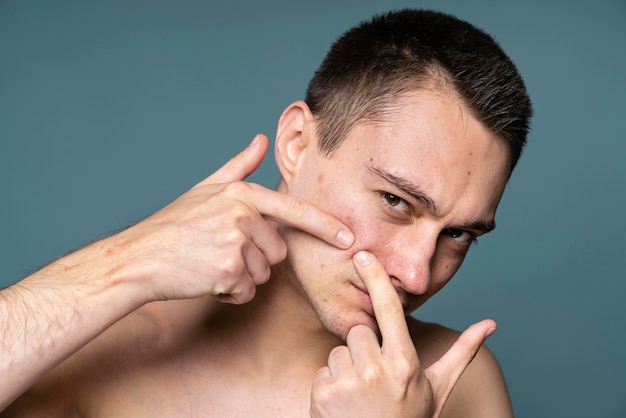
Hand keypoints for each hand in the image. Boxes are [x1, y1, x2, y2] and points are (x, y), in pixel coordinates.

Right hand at [109, 134, 353, 303]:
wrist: (139, 258)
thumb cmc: (172, 225)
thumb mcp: (207, 188)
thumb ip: (239, 166)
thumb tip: (261, 140)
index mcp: (243, 193)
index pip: (295, 210)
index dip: (325, 226)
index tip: (348, 237)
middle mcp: (243, 214)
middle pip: (278, 251)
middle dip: (256, 258)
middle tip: (221, 252)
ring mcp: (237, 241)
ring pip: (264, 273)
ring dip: (243, 277)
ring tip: (211, 264)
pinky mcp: (229, 269)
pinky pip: (247, 291)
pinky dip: (231, 292)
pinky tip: (207, 279)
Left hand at [310, 251, 495, 417]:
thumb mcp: (437, 388)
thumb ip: (461, 352)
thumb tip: (490, 324)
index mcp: (404, 364)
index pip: (389, 311)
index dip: (376, 280)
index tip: (364, 257)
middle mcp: (375, 372)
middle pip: (360, 331)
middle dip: (366, 347)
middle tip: (376, 376)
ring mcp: (347, 384)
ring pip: (340, 350)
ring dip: (348, 366)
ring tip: (362, 392)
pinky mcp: (322, 395)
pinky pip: (325, 370)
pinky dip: (331, 384)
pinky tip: (345, 403)